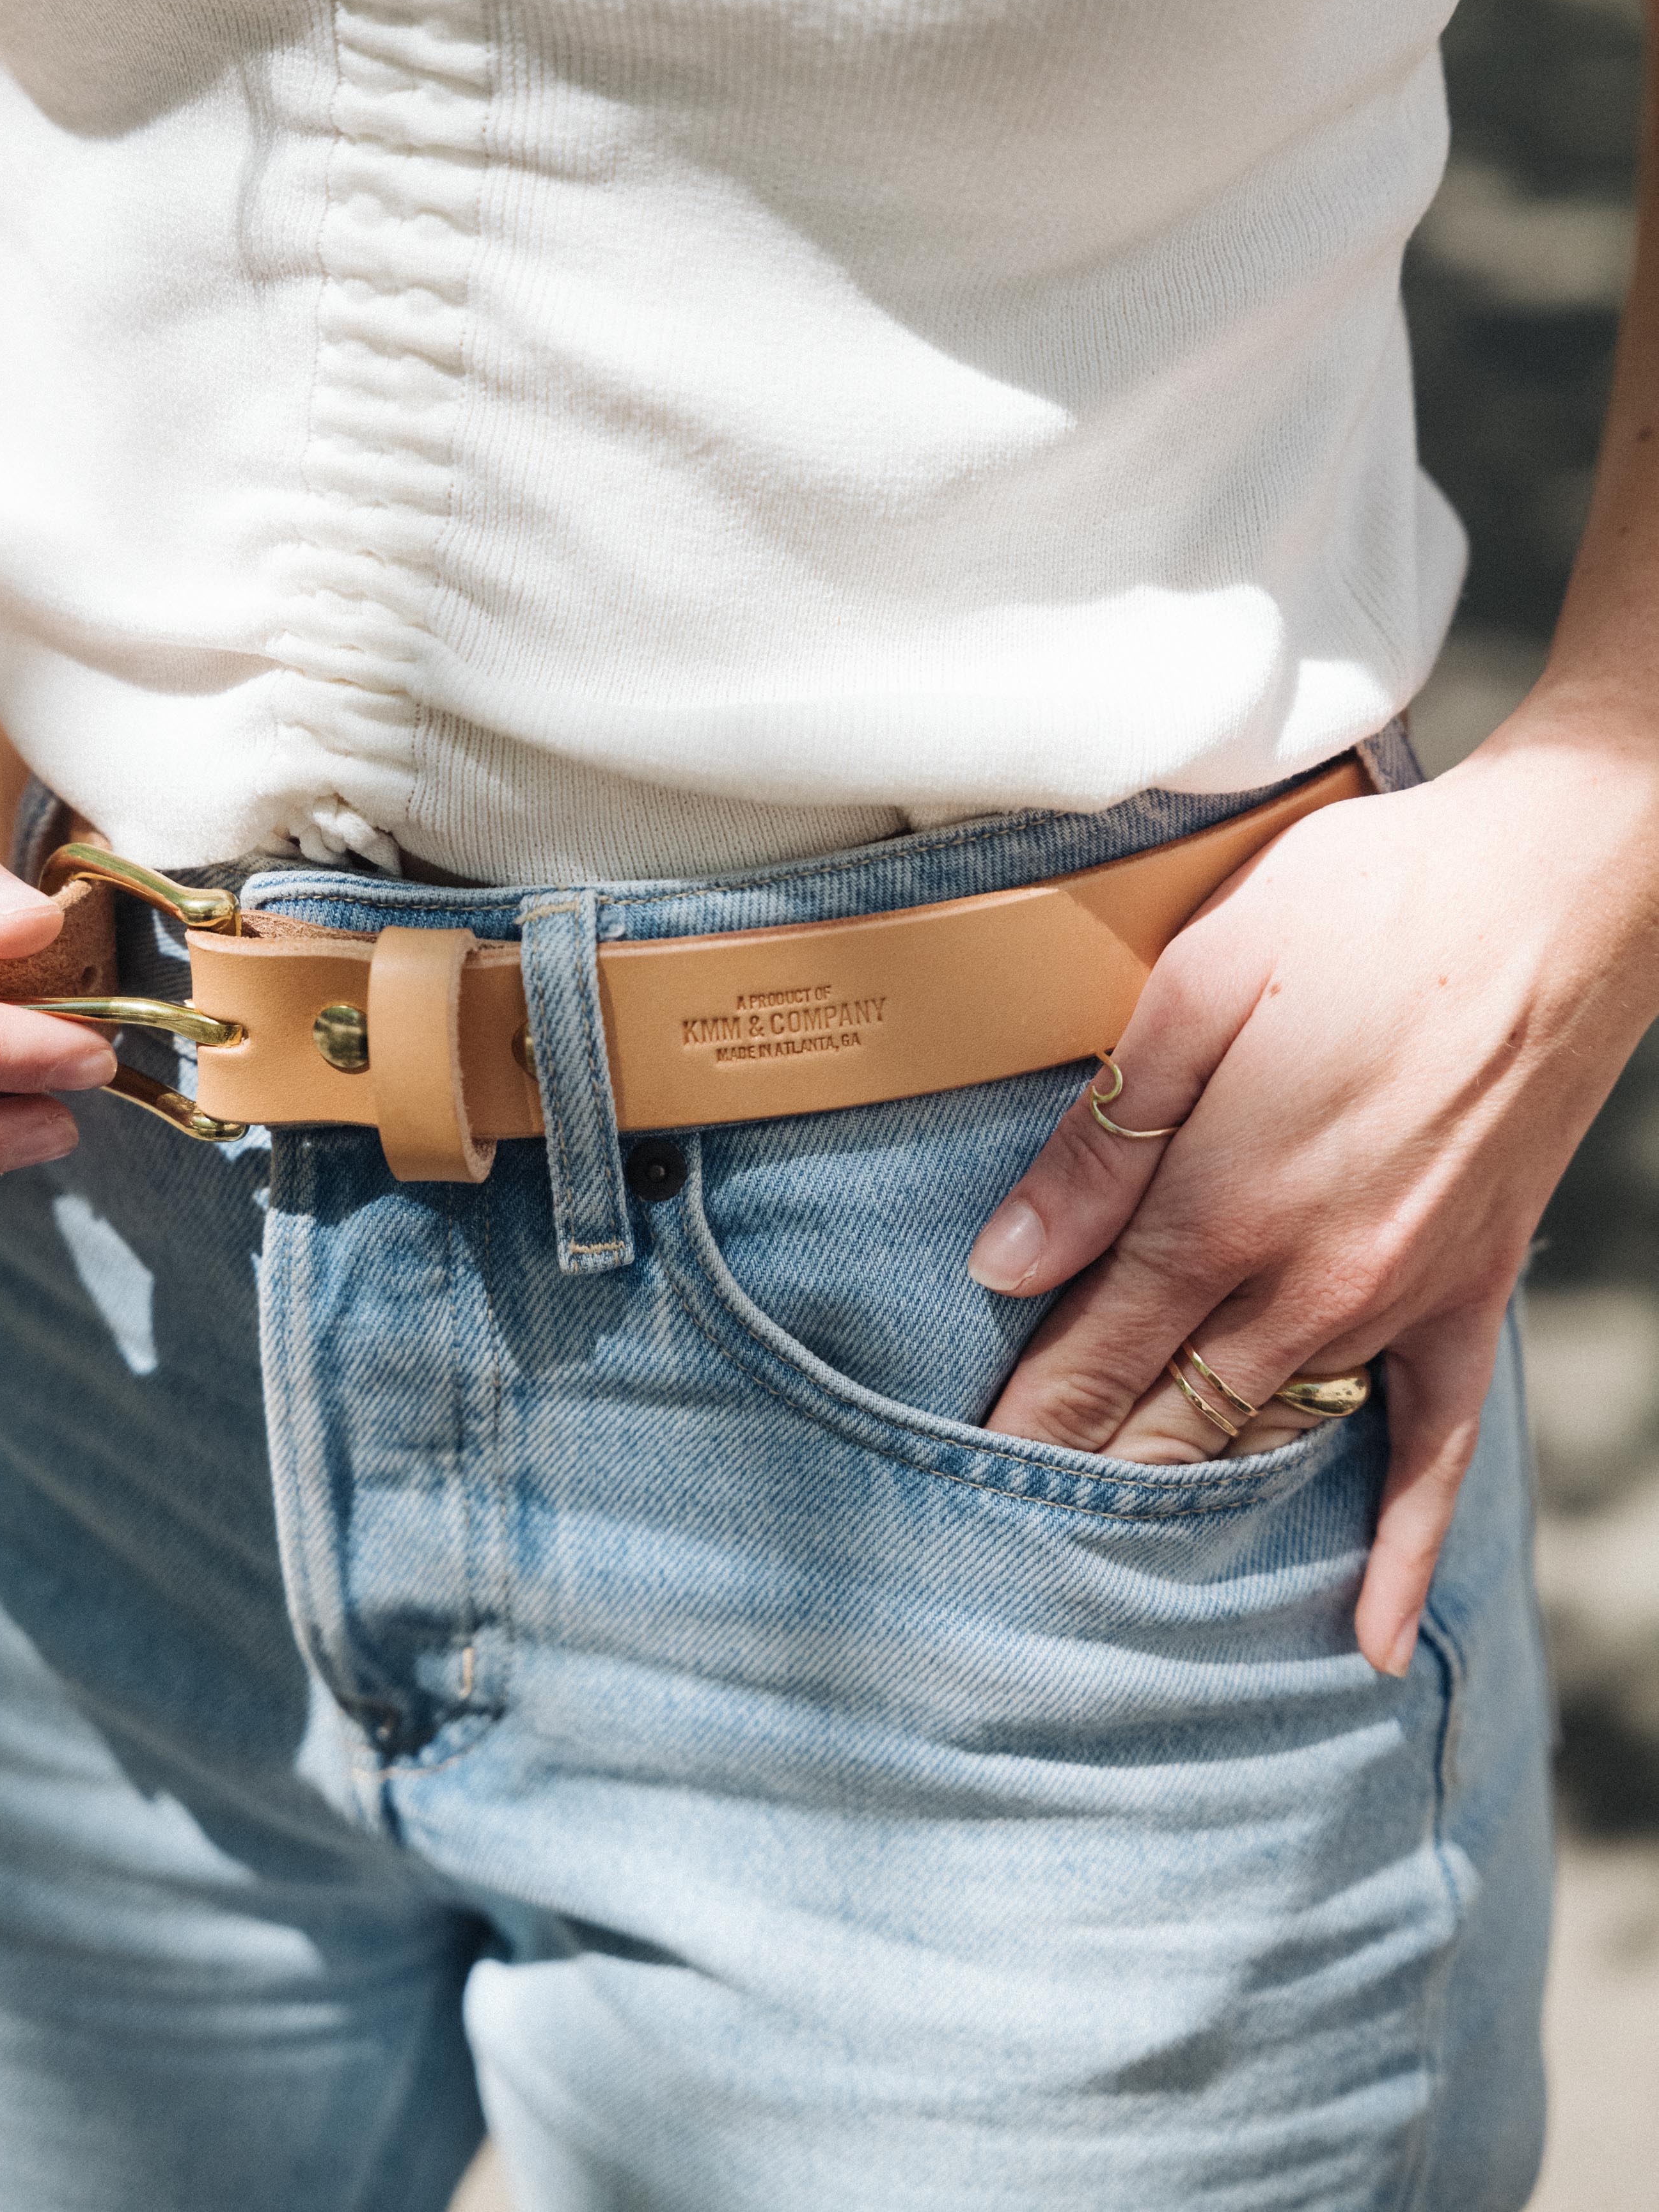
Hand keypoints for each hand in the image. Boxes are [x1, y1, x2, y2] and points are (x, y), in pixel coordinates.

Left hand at [967, 703, 1658, 1675]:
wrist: (1563, 890)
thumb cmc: (1372, 910)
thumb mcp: (1198, 984)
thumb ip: (1103, 1139)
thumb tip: (1005, 1260)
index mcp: (1223, 1202)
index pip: (1091, 1349)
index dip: (1025, 1418)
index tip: (962, 1481)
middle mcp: (1309, 1279)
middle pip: (1164, 1413)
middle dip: (1080, 1476)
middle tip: (1005, 1550)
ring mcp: (1399, 1300)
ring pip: (1268, 1439)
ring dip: (1191, 1508)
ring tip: (1118, 1586)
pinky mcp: (1471, 1295)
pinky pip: (1435, 1451)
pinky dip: (1399, 1548)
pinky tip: (1362, 1635)